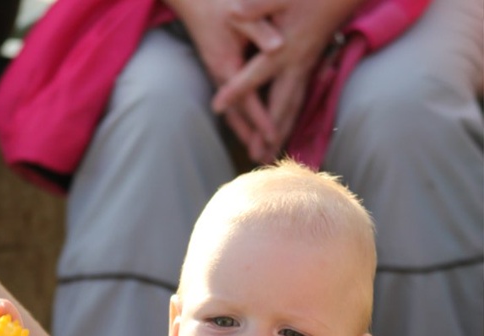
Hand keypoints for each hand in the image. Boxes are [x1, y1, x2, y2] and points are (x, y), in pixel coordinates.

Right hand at [167, 0, 283, 149]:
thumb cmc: (217, 3)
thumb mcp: (240, 13)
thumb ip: (260, 29)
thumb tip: (279, 46)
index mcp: (227, 65)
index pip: (248, 99)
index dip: (262, 119)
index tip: (275, 136)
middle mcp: (221, 76)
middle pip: (238, 116)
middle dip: (252, 138)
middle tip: (266, 160)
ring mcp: (218, 76)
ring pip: (232, 112)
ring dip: (244, 133)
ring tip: (257, 154)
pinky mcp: (219, 72)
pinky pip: (231, 103)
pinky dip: (241, 119)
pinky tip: (247, 129)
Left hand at [210, 0, 362, 160]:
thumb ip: (257, 6)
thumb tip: (234, 12)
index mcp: (284, 49)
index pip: (255, 74)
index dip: (236, 90)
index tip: (217, 106)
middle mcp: (295, 66)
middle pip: (279, 106)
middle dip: (266, 132)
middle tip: (254, 157)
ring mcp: (304, 71)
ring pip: (291, 109)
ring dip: (280, 134)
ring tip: (267, 157)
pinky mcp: (308, 71)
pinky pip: (298, 103)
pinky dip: (290, 122)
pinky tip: (282, 138)